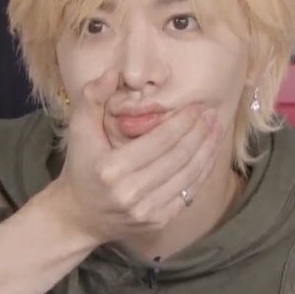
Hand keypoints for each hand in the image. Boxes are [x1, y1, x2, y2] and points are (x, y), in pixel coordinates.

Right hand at [49, 69, 223, 244]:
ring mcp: (146, 211)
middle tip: (213, 113)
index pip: (159, 141)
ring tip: (217, 130)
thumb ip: (92, 98)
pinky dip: (202, 172)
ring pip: (188, 176)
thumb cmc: (80, 167)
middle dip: (201, 133)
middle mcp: (130, 193)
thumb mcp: (78, 130)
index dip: (183, 122)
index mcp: (112, 169)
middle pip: (178, 157)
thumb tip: (113, 72)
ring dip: (207, 151)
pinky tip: (209, 155)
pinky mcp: (157, 221)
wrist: (78, 215)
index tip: (197, 106)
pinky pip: (188, 193)